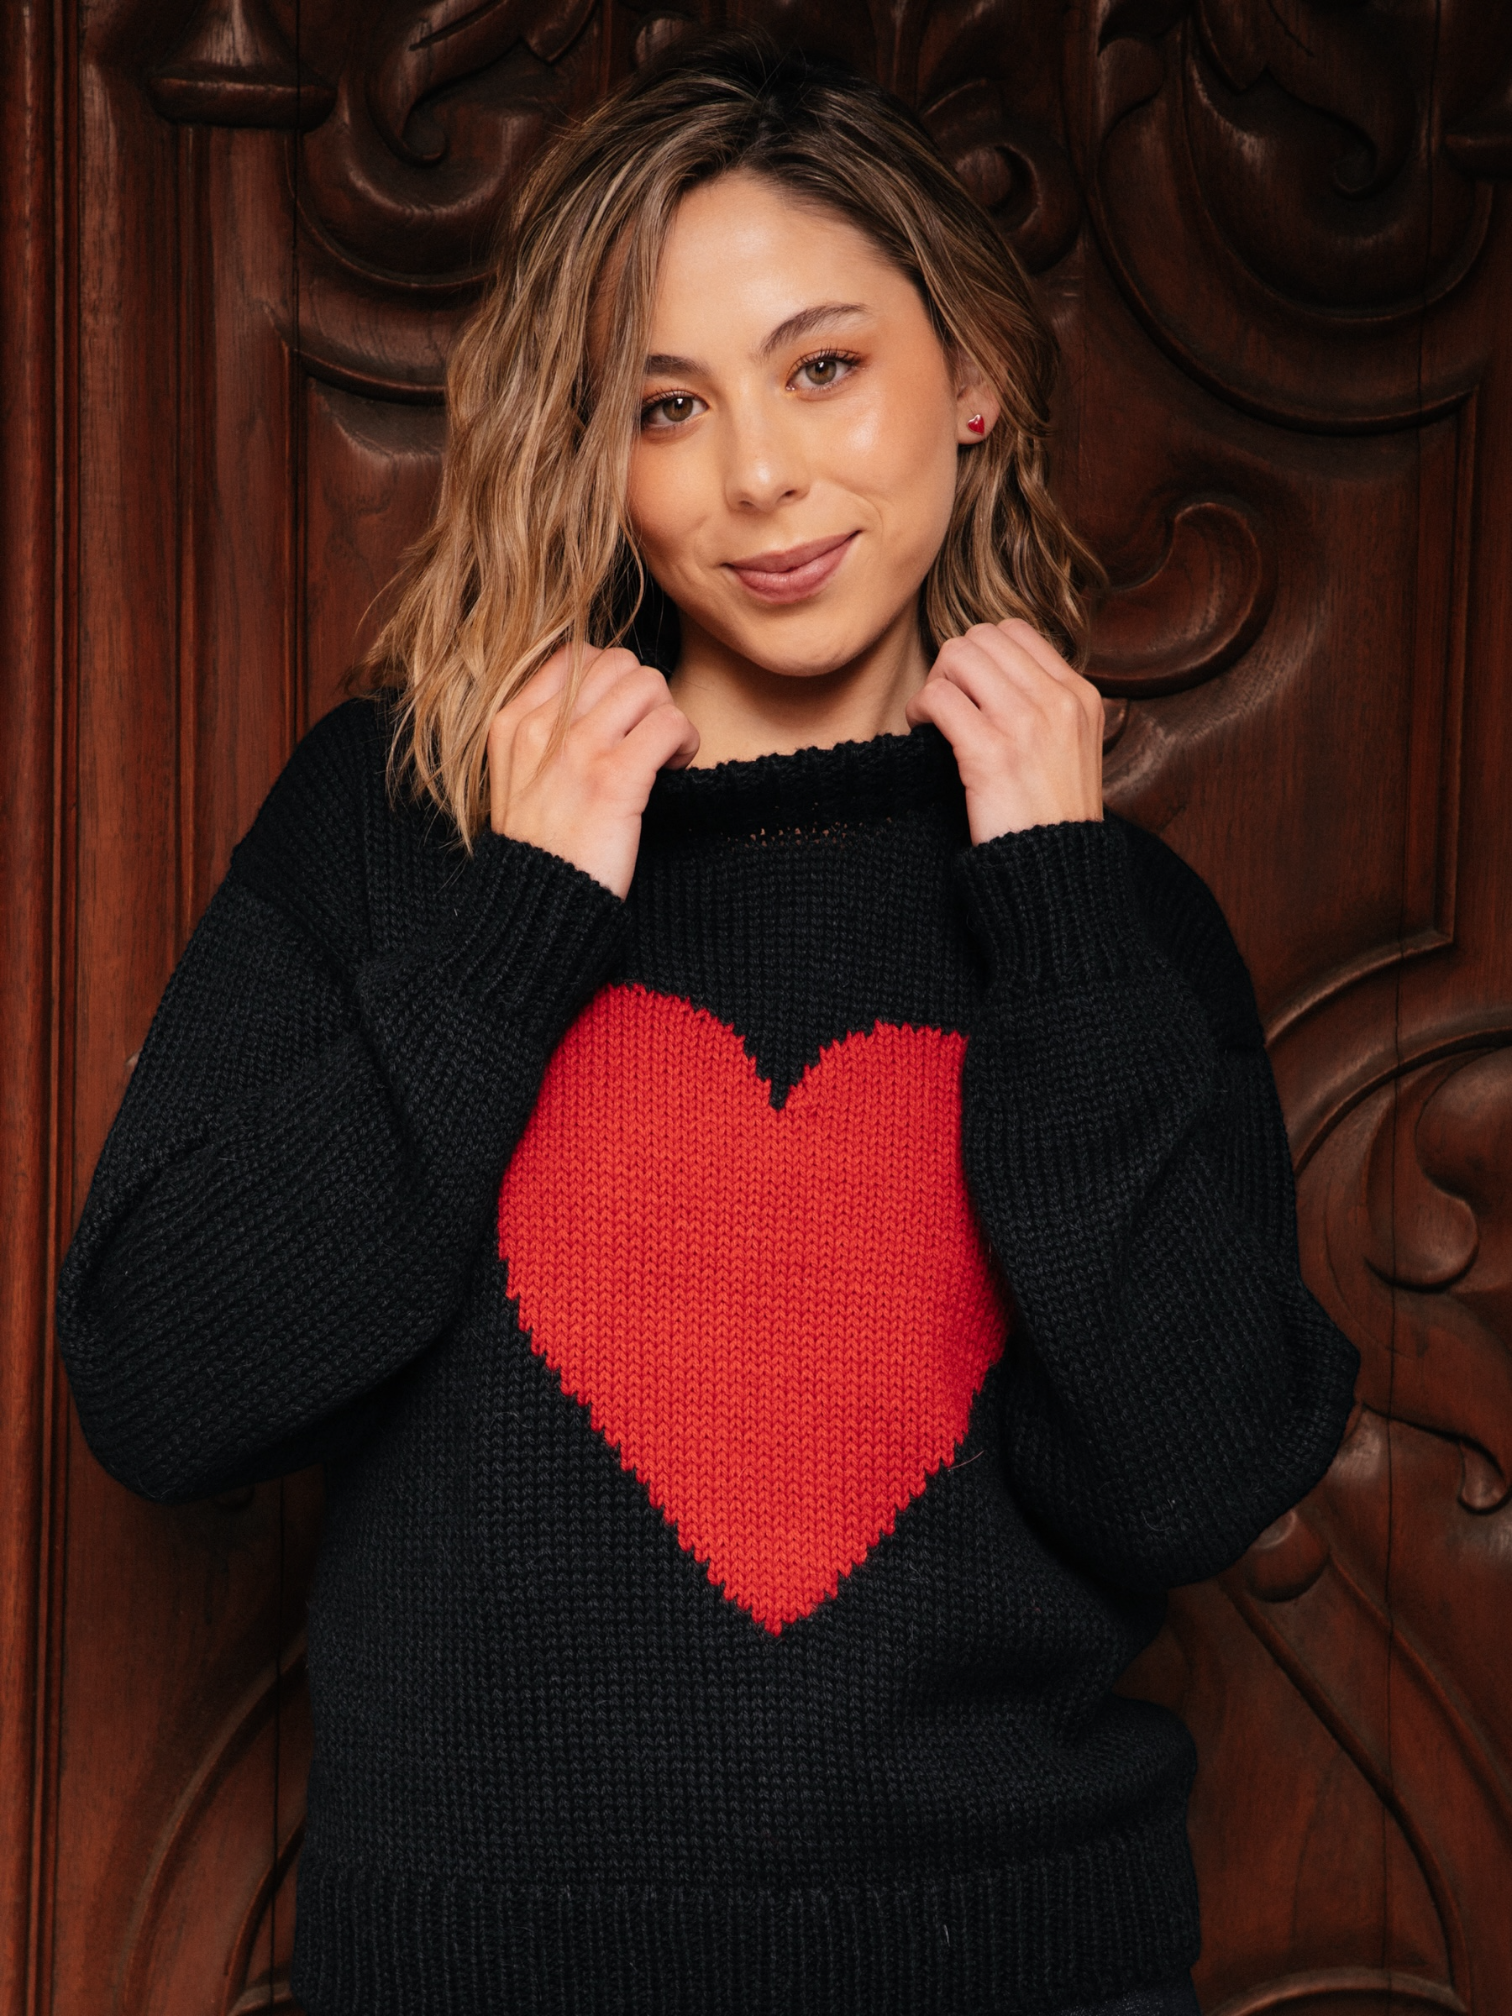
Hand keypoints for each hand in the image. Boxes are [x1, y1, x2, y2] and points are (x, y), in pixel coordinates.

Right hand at [488, 644, 699, 896]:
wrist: (539, 907)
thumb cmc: (543, 849)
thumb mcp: (519, 779)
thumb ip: (546, 732)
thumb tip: (602, 694)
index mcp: (513, 722)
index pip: (576, 655)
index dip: (613, 683)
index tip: (620, 723)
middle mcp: (541, 727)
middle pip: (618, 662)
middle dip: (645, 697)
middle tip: (647, 741)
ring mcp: (576, 750)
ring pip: (649, 683)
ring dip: (668, 717)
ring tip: (663, 755)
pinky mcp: (614, 778)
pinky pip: (671, 723)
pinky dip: (686, 742)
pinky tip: (676, 768)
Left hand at [905, 617, 1102, 843]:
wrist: (1058, 874)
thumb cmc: (1052, 820)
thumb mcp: (1072, 752)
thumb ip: (1045, 710)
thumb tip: (992, 677)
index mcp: (1080, 696)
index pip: (1017, 632)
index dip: (980, 655)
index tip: (969, 691)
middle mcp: (1058, 701)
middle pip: (982, 637)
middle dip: (953, 665)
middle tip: (945, 705)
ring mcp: (1027, 724)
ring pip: (958, 656)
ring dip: (935, 684)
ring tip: (934, 720)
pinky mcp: (991, 752)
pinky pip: (939, 697)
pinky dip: (920, 709)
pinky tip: (924, 733)